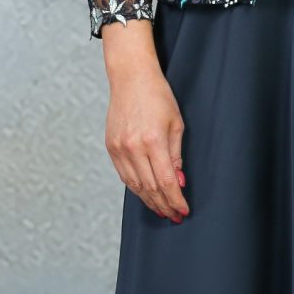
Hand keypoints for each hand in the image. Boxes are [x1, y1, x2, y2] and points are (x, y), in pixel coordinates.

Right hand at [101, 23, 188, 221]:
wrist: (131, 78)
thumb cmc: (158, 96)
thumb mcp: (176, 124)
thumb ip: (176, 155)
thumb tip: (179, 182)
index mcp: (153, 141)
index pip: (166, 181)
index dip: (176, 200)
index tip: (183, 211)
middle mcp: (133, 148)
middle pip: (150, 188)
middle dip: (164, 205)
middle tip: (175, 216)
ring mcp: (119, 148)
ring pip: (135, 185)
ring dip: (150, 201)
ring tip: (162, 210)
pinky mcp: (111, 147)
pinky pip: (124, 175)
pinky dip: (136, 188)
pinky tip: (146, 194)